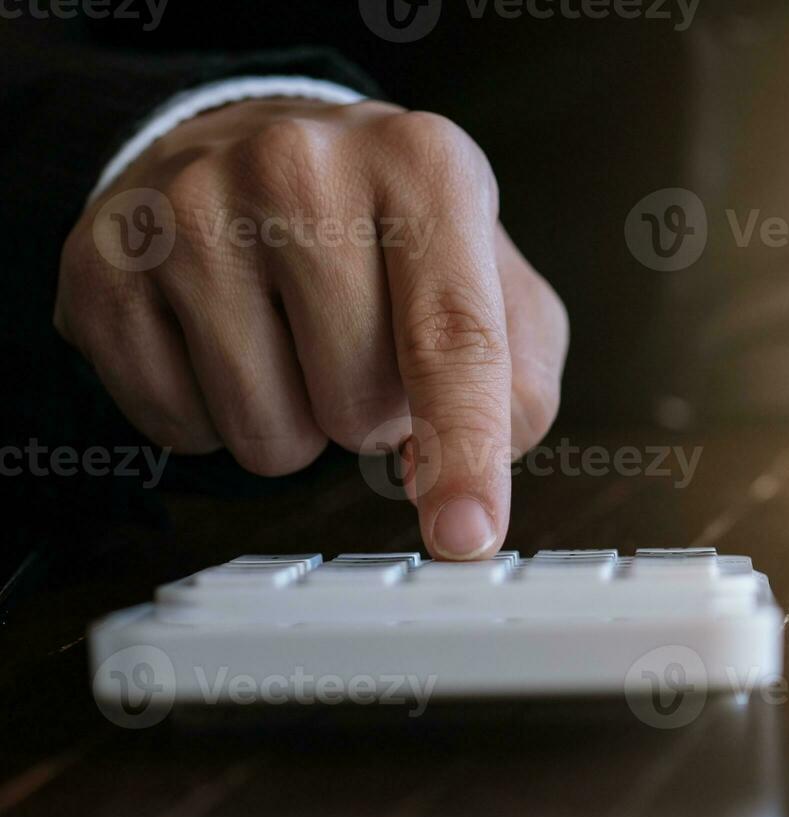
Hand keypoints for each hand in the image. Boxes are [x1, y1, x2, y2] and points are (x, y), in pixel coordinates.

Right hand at [56, 98, 566, 558]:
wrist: (249, 144)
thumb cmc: (387, 232)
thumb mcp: (493, 276)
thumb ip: (518, 378)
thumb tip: (473, 469)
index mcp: (422, 165)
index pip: (453, 336)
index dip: (465, 450)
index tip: (466, 536)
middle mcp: (300, 168)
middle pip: (359, 402)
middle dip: (374, 413)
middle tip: (358, 344)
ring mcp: (190, 211)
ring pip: (267, 432)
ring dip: (297, 425)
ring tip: (293, 343)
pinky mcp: (107, 264)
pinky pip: (180, 427)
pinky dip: (214, 418)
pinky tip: (224, 341)